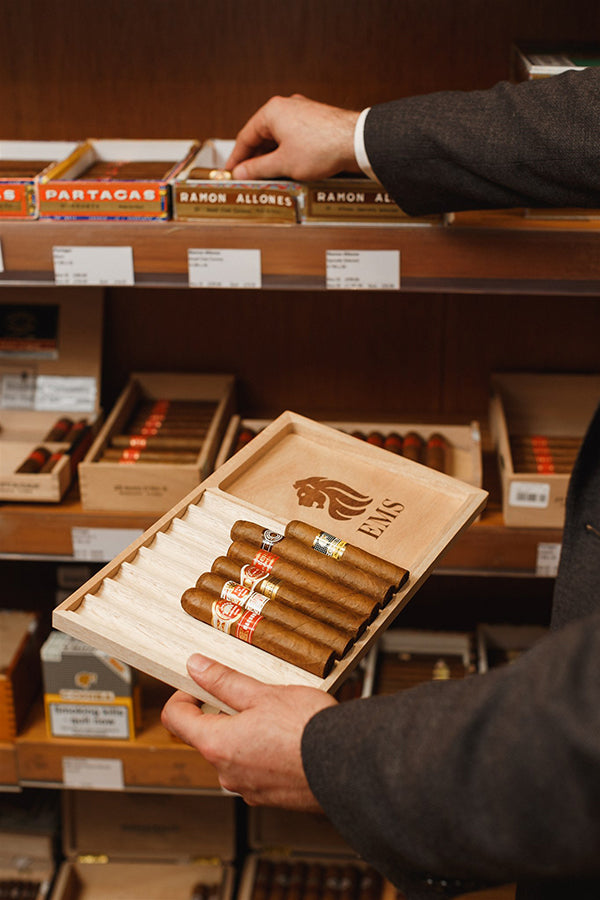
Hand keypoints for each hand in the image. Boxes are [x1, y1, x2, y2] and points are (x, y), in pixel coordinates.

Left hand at [161, 653, 337, 808]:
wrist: (349, 765)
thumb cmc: (308, 729)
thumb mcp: (263, 693)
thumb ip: (224, 681)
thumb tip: (196, 667)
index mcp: (217, 745)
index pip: (176, 719)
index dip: (182, 695)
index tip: (199, 683)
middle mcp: (227, 773)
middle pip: (207, 736)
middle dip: (223, 712)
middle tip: (250, 693)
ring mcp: (249, 788)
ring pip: (234, 752)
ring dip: (246, 732)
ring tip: (277, 714)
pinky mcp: (271, 796)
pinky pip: (256, 768)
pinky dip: (264, 751)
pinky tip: (289, 737)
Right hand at [225, 94, 361, 180]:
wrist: (355, 142)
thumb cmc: (321, 147)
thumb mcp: (283, 163)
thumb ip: (258, 168)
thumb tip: (241, 172)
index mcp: (272, 111)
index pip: (246, 137)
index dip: (237, 158)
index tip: (231, 173)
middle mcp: (286, 107)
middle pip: (261, 136)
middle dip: (254, 159)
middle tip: (248, 178)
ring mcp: (302, 112)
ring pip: (278, 138)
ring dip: (271, 157)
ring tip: (267, 177)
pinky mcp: (315, 121)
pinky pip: (292, 138)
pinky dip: (286, 152)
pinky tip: (286, 168)